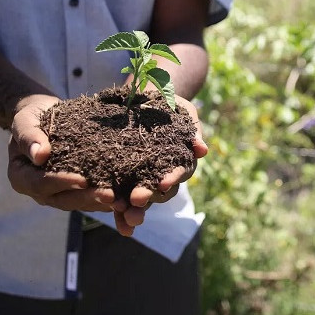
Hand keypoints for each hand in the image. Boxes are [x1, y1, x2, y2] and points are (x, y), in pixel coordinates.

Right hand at [7, 94, 115, 211]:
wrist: (45, 116)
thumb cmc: (32, 117)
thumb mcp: (25, 121)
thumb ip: (29, 137)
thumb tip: (40, 155)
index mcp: (21, 177)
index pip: (40, 183)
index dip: (61, 182)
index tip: (82, 179)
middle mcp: (39, 191)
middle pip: (63, 199)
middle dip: (87, 197)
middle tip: (110, 196)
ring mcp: (57, 194)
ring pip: (79, 203)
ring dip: (100, 203)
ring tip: (122, 201)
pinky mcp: (74, 191)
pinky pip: (89, 199)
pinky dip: (106, 201)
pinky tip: (125, 199)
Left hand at [111, 94, 207, 235]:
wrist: (144, 100)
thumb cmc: (169, 106)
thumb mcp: (184, 112)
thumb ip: (193, 131)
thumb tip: (202, 150)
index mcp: (181, 161)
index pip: (179, 173)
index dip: (172, 178)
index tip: (163, 183)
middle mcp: (164, 175)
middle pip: (160, 192)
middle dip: (149, 196)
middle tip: (137, 200)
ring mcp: (144, 180)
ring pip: (142, 199)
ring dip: (134, 209)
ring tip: (124, 213)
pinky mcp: (125, 180)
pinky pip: (122, 198)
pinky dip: (119, 210)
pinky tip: (112, 214)